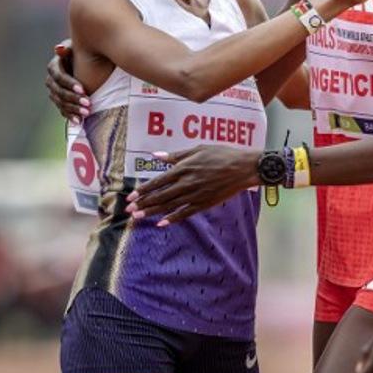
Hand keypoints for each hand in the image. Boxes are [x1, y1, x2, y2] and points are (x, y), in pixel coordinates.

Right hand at [45, 40, 88, 122]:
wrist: (86, 61)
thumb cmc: (83, 51)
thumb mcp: (77, 46)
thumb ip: (69, 48)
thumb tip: (58, 48)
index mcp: (53, 67)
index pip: (59, 77)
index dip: (70, 84)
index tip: (83, 89)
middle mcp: (51, 81)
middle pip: (60, 92)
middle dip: (74, 99)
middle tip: (89, 103)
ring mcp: (55, 92)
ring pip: (61, 103)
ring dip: (74, 109)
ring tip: (87, 113)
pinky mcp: (60, 101)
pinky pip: (63, 110)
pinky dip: (70, 116)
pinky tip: (78, 121)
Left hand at [126, 145, 260, 225]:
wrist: (243, 168)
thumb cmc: (222, 154)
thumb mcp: (198, 148)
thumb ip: (176, 155)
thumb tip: (155, 155)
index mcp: (183, 168)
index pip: (157, 182)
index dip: (143, 190)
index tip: (131, 196)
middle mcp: (186, 183)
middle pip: (160, 196)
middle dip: (143, 204)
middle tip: (129, 210)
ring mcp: (194, 195)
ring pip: (169, 206)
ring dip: (152, 212)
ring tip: (138, 217)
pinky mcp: (204, 203)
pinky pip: (185, 213)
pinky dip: (172, 219)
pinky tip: (161, 223)